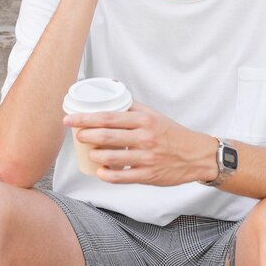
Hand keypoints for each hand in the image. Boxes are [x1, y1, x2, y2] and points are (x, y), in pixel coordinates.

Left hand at [63, 101, 217, 185]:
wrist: (195, 155)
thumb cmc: (171, 133)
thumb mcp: (153, 115)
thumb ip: (132, 105)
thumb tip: (113, 88)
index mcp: (144, 119)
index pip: (108, 117)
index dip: (85, 118)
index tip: (70, 119)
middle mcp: (145, 137)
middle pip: (106, 136)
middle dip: (86, 135)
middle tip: (77, 135)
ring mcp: (146, 157)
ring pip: (112, 157)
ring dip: (95, 154)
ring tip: (89, 151)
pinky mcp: (148, 175)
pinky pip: (122, 177)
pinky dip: (107, 174)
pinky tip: (100, 171)